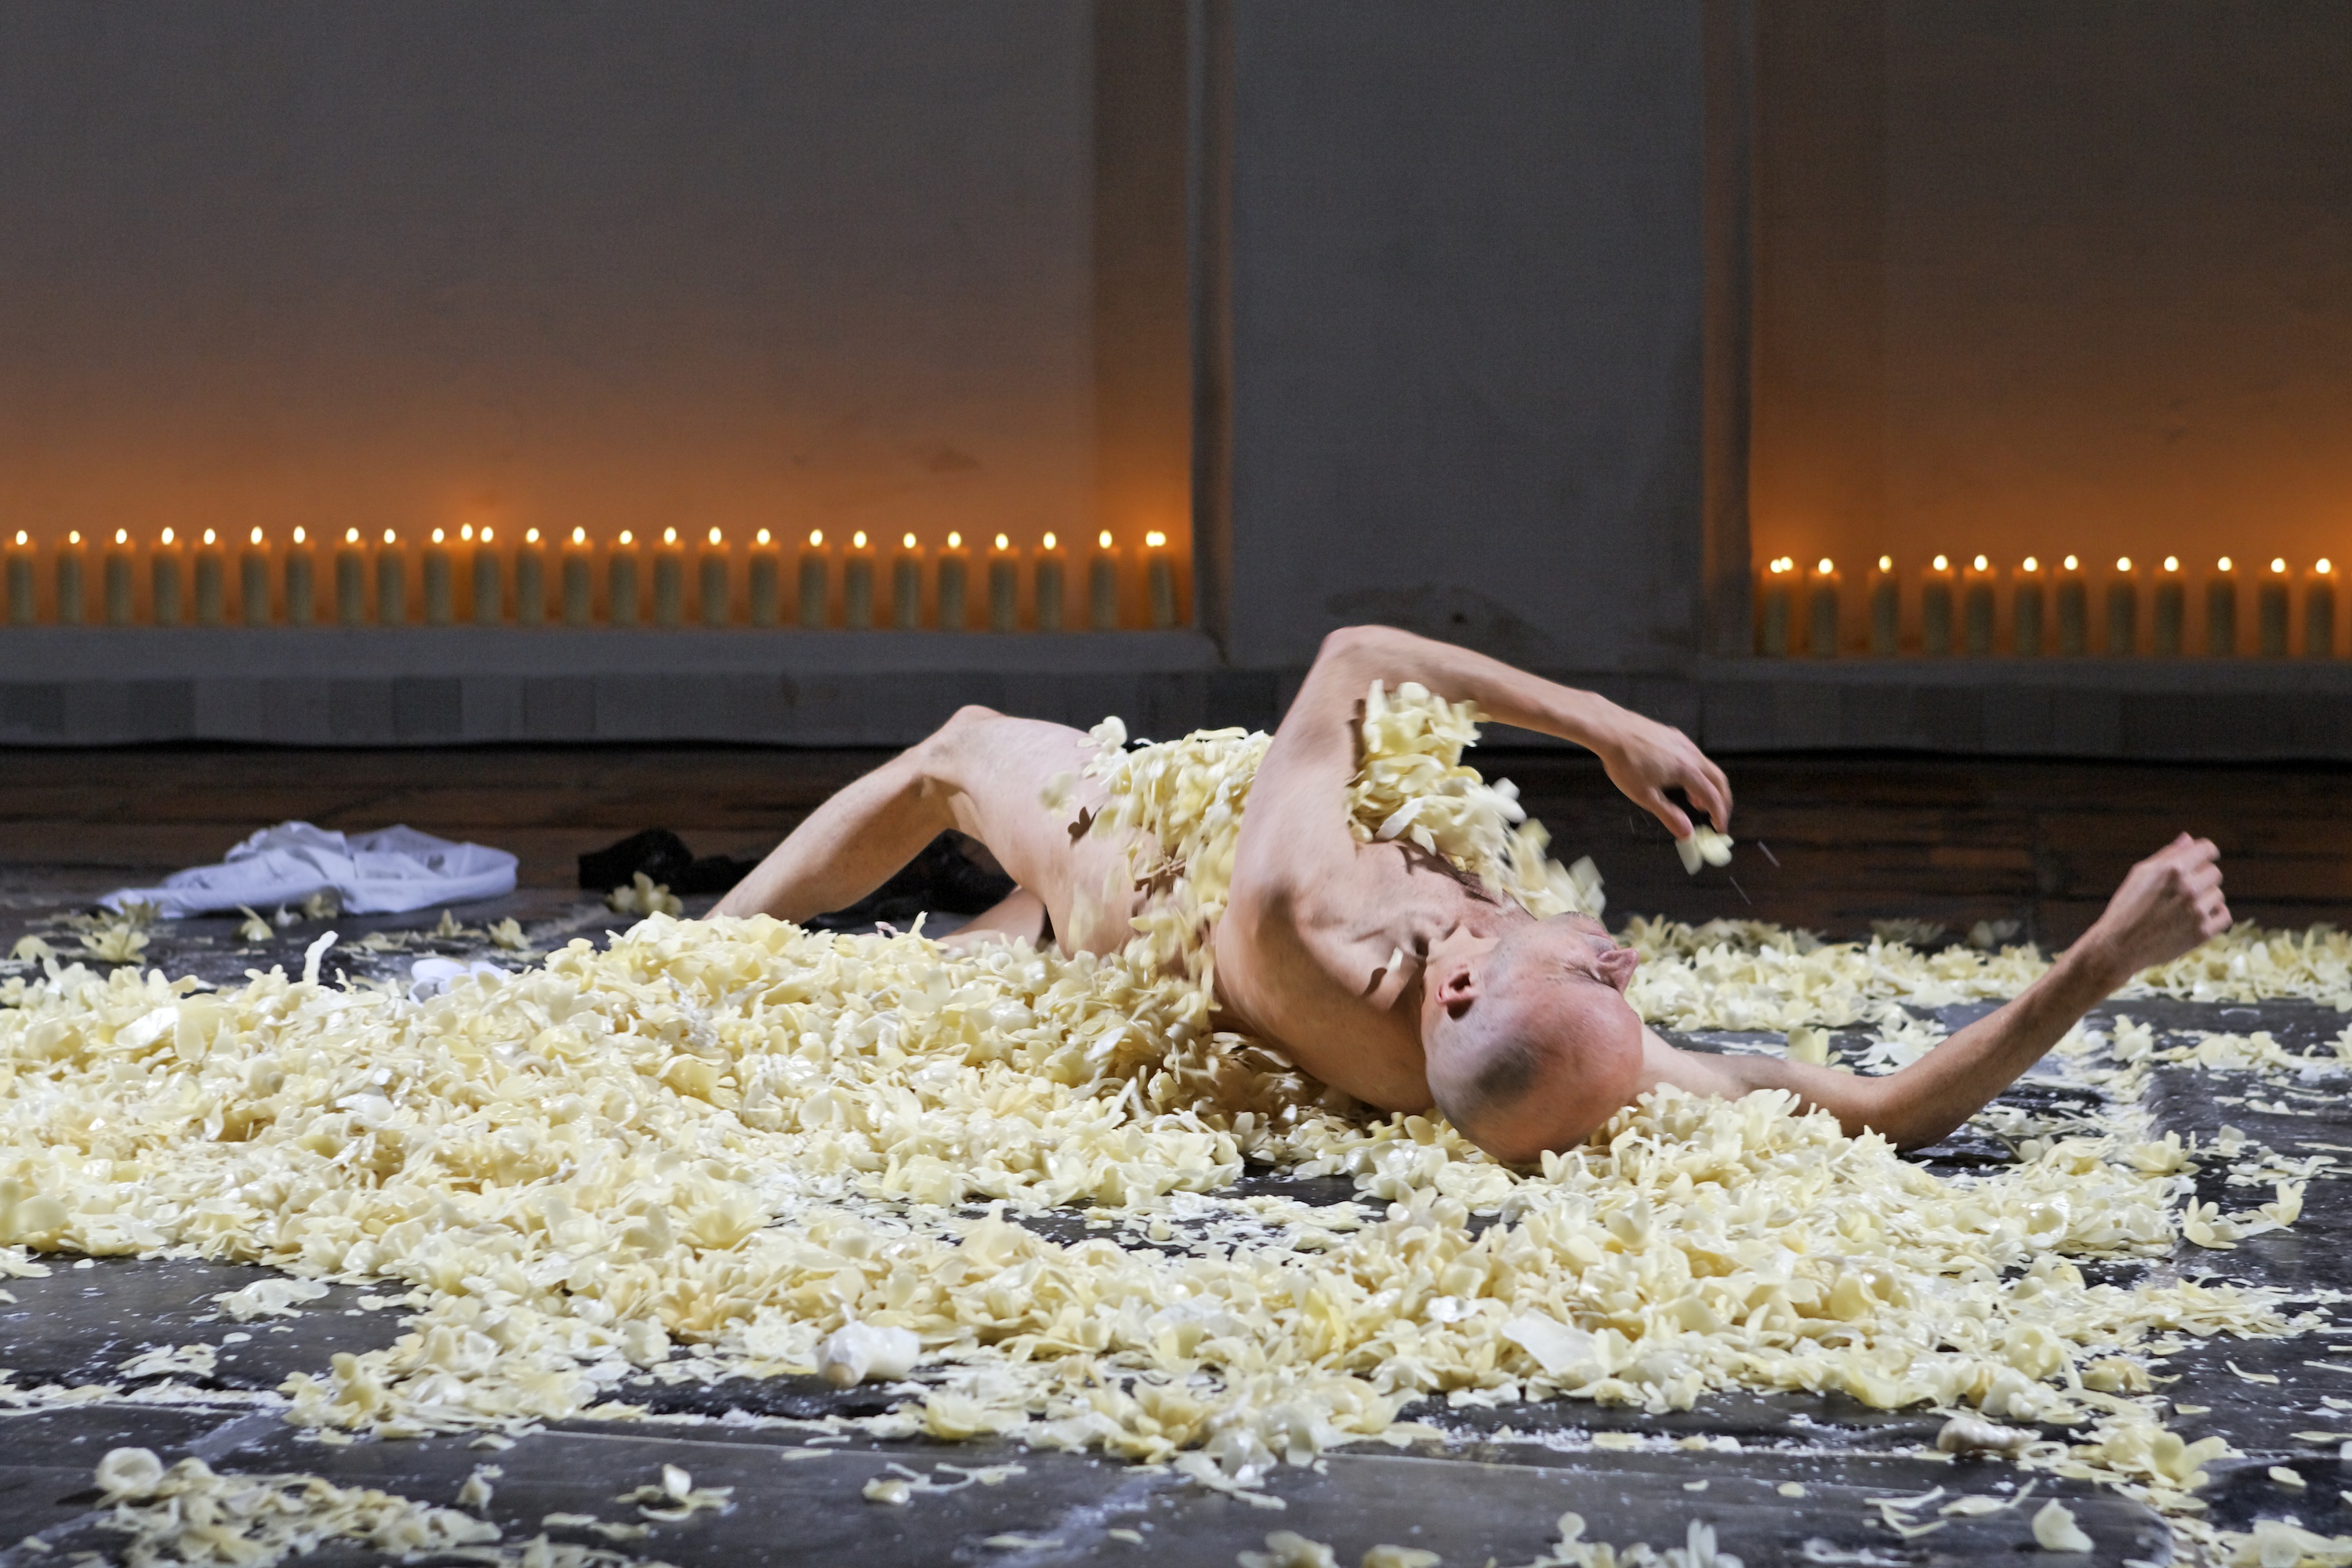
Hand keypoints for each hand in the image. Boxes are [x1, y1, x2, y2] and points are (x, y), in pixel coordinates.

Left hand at [1595, 711, 1732, 840]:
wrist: (1611, 729)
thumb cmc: (1624, 763)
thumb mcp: (1644, 795)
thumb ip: (1669, 814)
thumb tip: (1688, 833)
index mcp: (1687, 770)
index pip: (1712, 797)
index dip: (1719, 815)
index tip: (1719, 829)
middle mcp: (1691, 754)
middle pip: (1718, 779)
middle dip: (1721, 800)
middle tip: (1716, 816)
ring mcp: (1683, 742)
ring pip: (1707, 766)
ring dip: (1708, 786)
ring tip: (1695, 802)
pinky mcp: (1673, 735)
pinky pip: (1694, 756)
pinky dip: (1696, 773)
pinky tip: (1679, 779)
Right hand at [2082, 833, 2231, 978]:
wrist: (2120, 946)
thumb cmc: (2127, 906)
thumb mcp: (2141, 874)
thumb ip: (2167, 855)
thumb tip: (2188, 838)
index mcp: (2172, 869)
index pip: (2208, 849)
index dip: (2204, 854)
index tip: (2200, 861)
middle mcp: (2188, 888)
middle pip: (2215, 873)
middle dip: (2202, 878)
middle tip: (2182, 892)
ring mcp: (2197, 911)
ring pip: (2218, 895)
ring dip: (2205, 899)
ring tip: (2182, 909)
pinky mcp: (2203, 932)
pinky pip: (2224, 916)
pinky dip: (2214, 916)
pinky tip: (2197, 918)